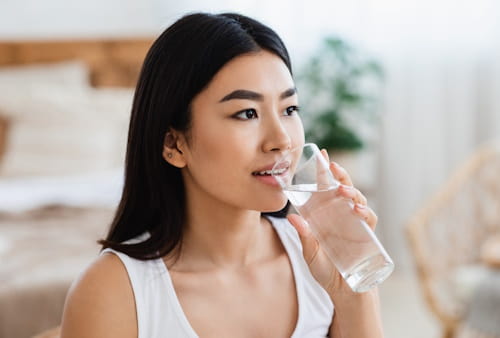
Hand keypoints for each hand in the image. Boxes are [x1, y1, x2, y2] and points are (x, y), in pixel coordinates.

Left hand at [287, 149, 377, 298]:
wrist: (343, 291)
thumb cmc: (325, 270)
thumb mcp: (310, 253)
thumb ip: (304, 237)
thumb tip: (292, 218)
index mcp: (326, 215)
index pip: (326, 189)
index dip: (325, 172)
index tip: (321, 153)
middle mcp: (341, 215)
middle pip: (343, 189)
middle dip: (339, 175)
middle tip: (331, 165)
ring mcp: (355, 223)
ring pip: (357, 200)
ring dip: (351, 192)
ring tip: (343, 190)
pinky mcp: (366, 235)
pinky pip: (369, 219)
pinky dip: (365, 212)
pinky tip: (358, 210)